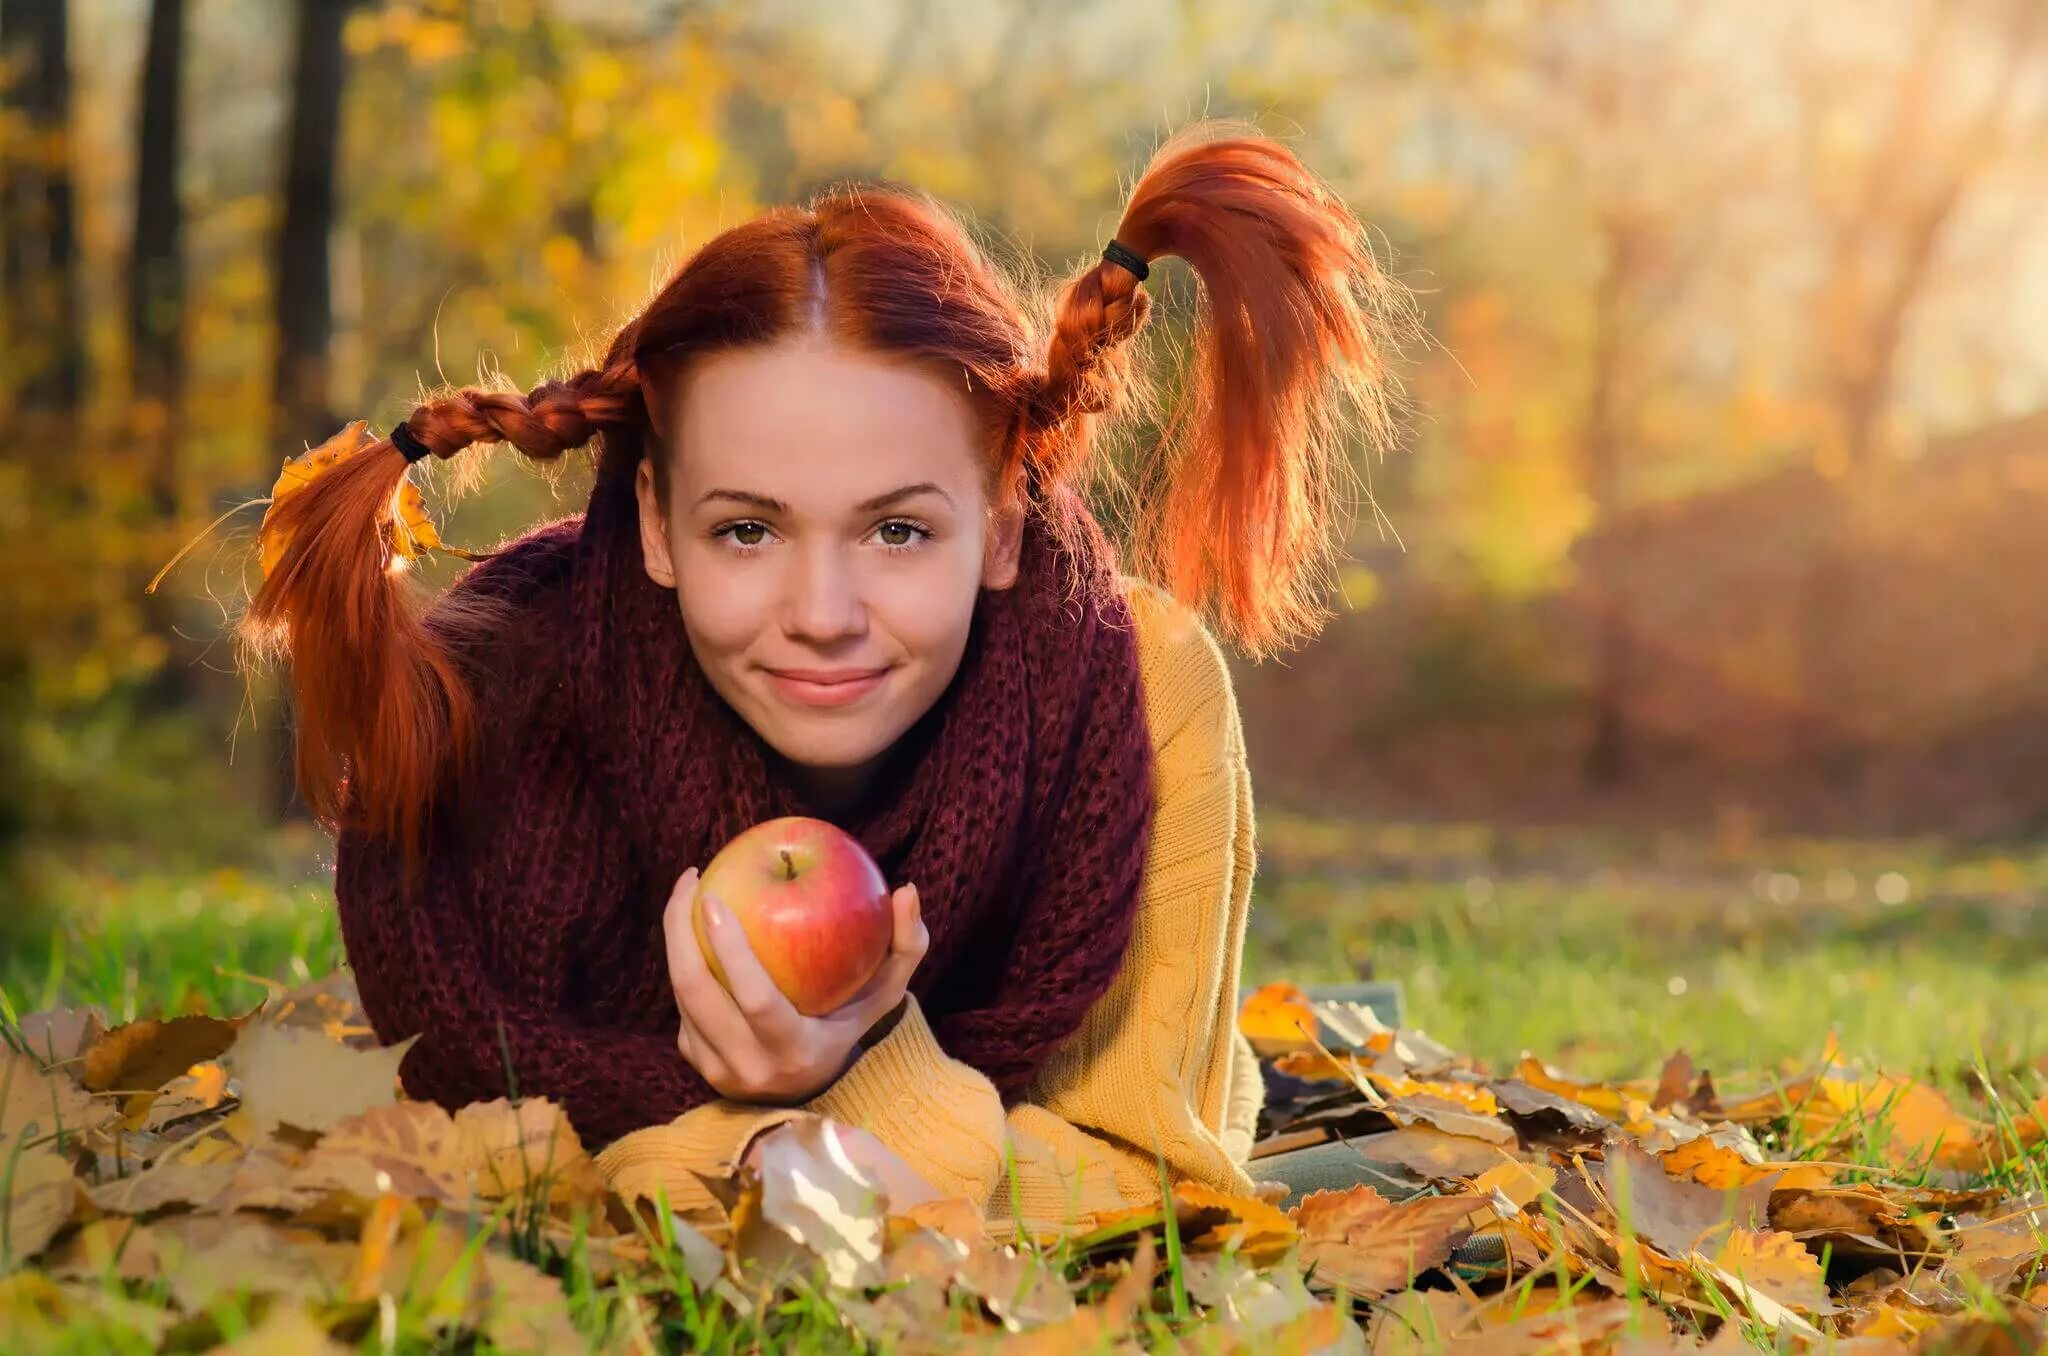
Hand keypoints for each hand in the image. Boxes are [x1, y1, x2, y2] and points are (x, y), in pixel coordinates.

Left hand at [663, 866, 927, 1103]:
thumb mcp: (885, 992)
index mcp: (797, 1050)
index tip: (713, 897)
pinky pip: (683, 1007)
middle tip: (690, 882)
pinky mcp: (698, 1064)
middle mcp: (752, 1067)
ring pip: (682, 997)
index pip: (757, 999)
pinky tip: (692, 932)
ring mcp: (719, 1070)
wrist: (813, 1090)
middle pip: (698, 994)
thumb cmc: (850, 1024)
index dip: (730, 948)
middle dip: (679, 931)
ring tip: (686, 896)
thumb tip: (907, 891)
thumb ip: (907, 945)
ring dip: (676, 941)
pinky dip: (685, 965)